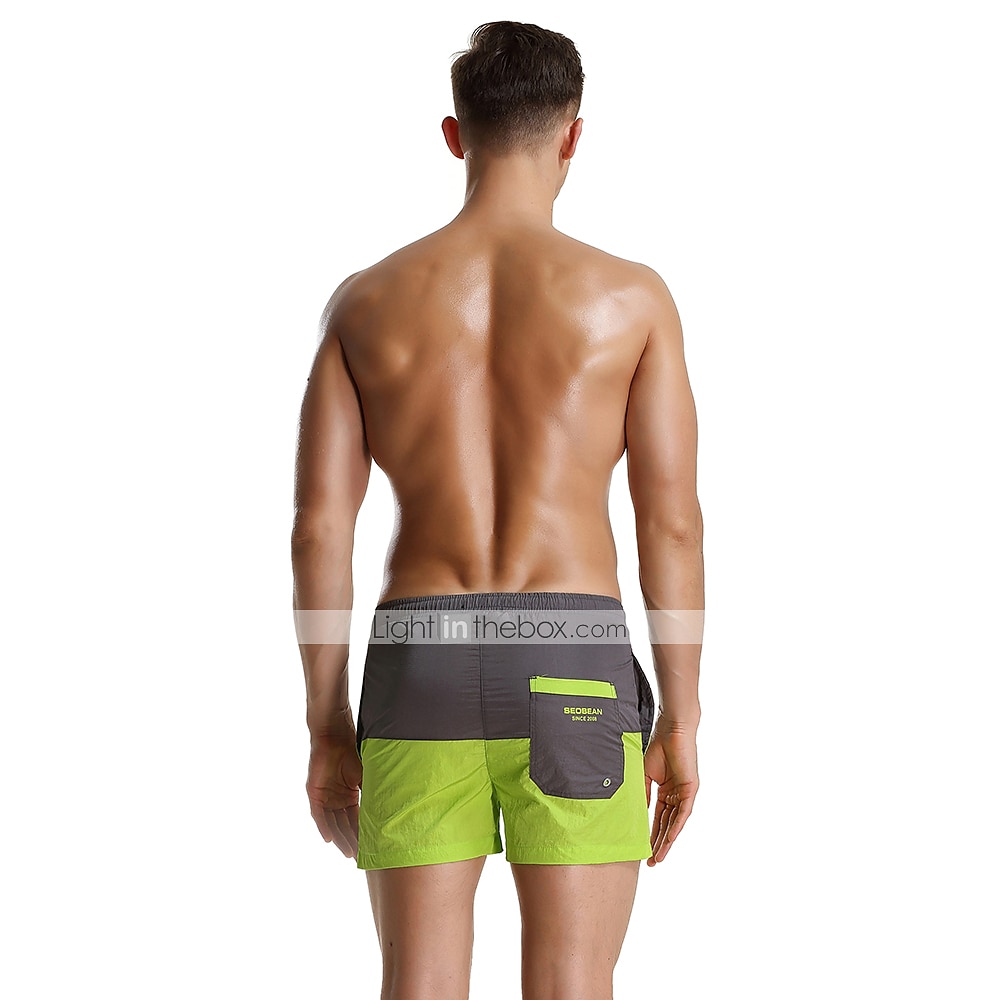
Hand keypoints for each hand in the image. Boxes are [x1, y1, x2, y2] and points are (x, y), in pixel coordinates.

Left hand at [306, 733, 362, 858]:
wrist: (334, 734)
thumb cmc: (351, 750)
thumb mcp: (366, 774)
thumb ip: (373, 791)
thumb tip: (390, 807)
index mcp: (348, 795)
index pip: (356, 818)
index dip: (363, 833)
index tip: (372, 847)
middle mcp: (336, 799)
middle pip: (344, 825)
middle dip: (352, 841)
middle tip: (362, 857)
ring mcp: (324, 797)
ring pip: (332, 823)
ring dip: (340, 838)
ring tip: (350, 853)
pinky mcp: (313, 793)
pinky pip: (318, 815)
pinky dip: (324, 827)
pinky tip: (330, 839)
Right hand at [643, 725, 698, 865]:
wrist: (671, 730)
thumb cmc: (658, 748)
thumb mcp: (645, 775)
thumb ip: (643, 794)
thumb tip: (638, 813)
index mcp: (666, 793)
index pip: (658, 818)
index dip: (651, 834)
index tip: (643, 849)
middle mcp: (676, 796)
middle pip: (666, 825)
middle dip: (659, 844)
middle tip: (651, 862)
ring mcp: (684, 794)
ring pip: (675, 823)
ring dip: (667, 841)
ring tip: (658, 856)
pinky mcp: (691, 789)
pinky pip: (683, 812)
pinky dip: (677, 826)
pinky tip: (670, 839)